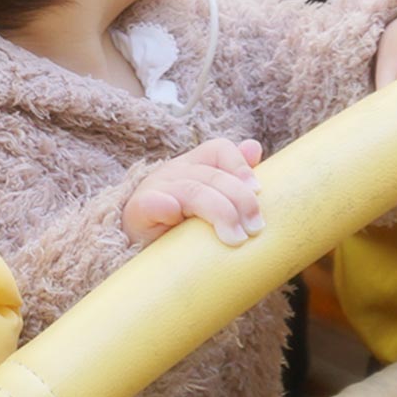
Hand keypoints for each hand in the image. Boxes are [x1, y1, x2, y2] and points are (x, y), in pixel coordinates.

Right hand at [122, 137, 265, 246]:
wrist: (139, 249)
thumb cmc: (180, 228)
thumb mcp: (209, 201)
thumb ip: (232, 178)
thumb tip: (254, 147)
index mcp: (193, 165)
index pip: (219, 149)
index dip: (240, 167)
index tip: (258, 191)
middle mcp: (174, 171)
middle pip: (213, 175)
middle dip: (240, 201)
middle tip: (254, 228)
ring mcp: (154, 189)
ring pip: (193, 191)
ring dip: (219, 213)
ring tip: (235, 238)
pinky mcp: (137, 211)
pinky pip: (152, 204)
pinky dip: (165, 207)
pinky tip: (175, 215)